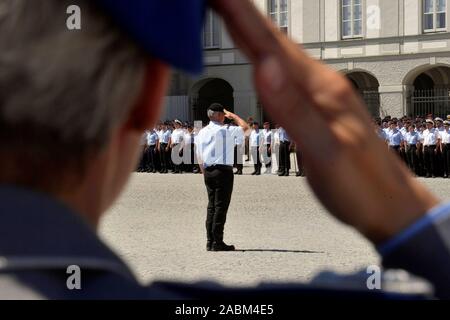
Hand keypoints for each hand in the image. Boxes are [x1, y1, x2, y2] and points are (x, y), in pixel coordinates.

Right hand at [214, 0, 438, 243]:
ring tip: (229, 14)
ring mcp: (319, 95)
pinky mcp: (315, 109)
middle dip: (241, 14)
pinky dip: (264, 58)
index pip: (272, 45)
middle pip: (273, 42)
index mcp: (321, 89)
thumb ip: (294, 110)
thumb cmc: (361, 185)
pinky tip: (260, 58)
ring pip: (278, 55)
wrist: (390, 205)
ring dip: (251, 31)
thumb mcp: (325, 151)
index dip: (241, 16)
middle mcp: (320, 85)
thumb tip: (264, 67)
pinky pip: (283, 75)